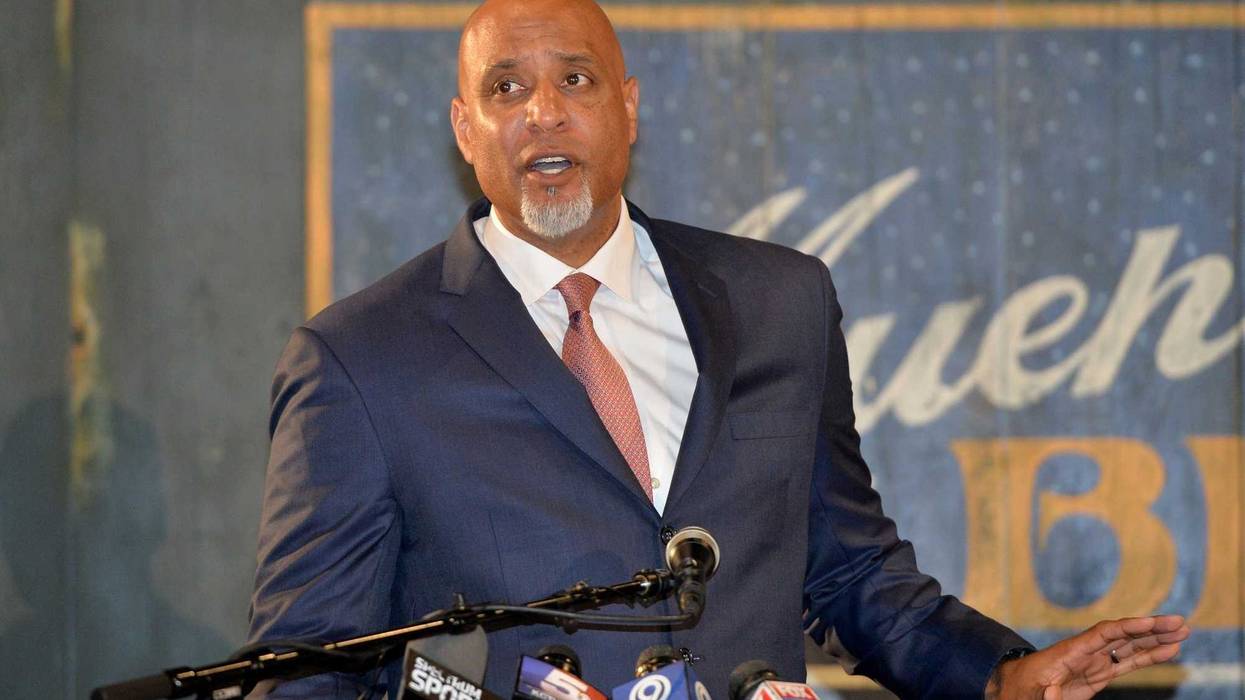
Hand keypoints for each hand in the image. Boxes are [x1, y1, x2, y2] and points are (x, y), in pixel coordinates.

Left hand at [986, 615, 1190, 699]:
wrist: (1015, 688)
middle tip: (1180, 622)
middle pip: (1123, 635)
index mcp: (1071, 651)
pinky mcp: (1099, 673)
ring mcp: (1094, 661)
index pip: (1104, 634)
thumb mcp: (1029, 693)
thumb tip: (1054, 695)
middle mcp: (1087, 651)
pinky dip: (1149, 656)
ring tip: (1183, 632)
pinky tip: (1169, 651)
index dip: (1129, 627)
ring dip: (1156, 639)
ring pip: (1130, 646)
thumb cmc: (1020, 688)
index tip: (1152, 622)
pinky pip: (1128, 662)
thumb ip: (1044, 695)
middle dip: (1151, 628)